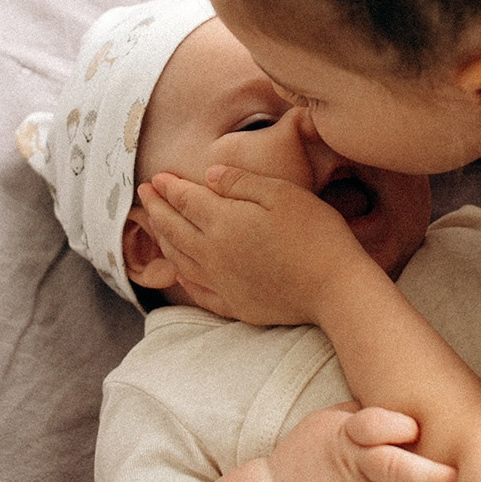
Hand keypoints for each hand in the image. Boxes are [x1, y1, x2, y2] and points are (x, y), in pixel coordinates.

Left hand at [138, 165, 361, 324]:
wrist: (336, 289)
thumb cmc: (316, 235)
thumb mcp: (282, 194)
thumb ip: (241, 183)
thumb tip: (209, 176)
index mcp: (223, 221)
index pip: (184, 200)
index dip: (168, 187)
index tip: (156, 178)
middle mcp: (213, 253)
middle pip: (174, 229)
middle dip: (156, 209)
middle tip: (144, 196)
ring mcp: (222, 282)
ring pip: (180, 259)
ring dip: (163, 240)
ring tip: (156, 227)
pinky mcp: (235, 305)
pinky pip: (198, 291)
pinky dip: (183, 278)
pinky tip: (181, 274)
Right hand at [268, 403, 460, 481]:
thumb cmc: (308, 450)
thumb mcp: (327, 420)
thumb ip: (363, 411)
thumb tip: (404, 394)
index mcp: (349, 434)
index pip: (372, 426)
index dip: (394, 426)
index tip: (416, 428)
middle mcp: (358, 467)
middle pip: (391, 468)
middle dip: (425, 474)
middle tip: (454, 479)